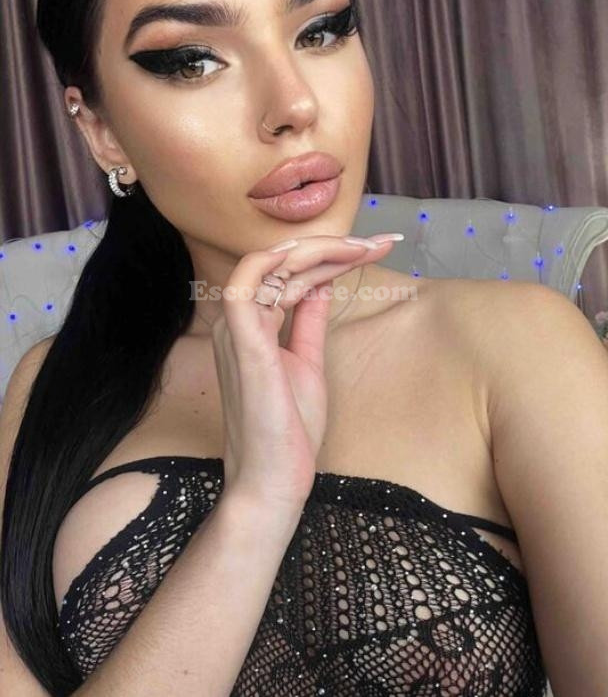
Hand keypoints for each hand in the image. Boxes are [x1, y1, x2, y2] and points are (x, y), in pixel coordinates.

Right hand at [209, 233, 402, 508]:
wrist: (274, 479)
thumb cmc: (289, 429)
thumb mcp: (308, 361)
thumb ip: (309, 320)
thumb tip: (321, 284)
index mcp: (253, 326)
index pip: (289, 274)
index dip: (330, 257)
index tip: (374, 249)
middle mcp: (240, 322)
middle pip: (283, 263)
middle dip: (334, 246)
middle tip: (381, 242)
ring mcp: (237, 329)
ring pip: (271, 262)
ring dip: (321, 248)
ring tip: (367, 246)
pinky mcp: (243, 342)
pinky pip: (250, 283)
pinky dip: (280, 260)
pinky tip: (325, 252)